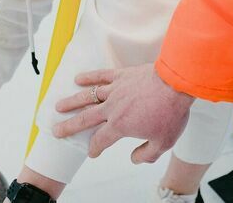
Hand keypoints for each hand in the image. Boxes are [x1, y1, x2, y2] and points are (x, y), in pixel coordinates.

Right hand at [53, 64, 194, 163]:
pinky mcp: (122, 75)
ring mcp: (116, 89)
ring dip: (72, 101)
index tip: (92, 152)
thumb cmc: (171, 111)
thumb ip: (147, 154)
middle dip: (69, 126)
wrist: (176, 83)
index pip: (101, 140)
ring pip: (88, 96)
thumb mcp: (163, 143)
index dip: (94, 148)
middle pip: (85, 119)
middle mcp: (113, 108)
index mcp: (120, 126)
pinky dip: (89, 76)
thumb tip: (134, 158)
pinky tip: (78, 78)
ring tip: (59, 106)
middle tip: (56, 130)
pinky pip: (101, 75)